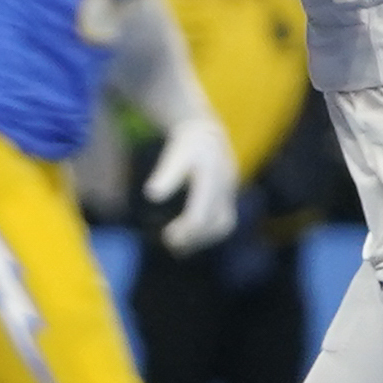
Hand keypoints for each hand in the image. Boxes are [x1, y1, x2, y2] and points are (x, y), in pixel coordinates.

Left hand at [144, 114, 240, 254]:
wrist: (208, 135)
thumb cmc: (187, 146)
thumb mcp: (175, 155)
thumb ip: (166, 174)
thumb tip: (151, 195)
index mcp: (212, 178)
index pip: (201, 214)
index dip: (185, 230)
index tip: (167, 236)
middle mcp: (225, 188)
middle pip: (216, 224)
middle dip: (194, 237)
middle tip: (170, 243)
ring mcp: (230, 194)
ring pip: (223, 225)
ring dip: (202, 239)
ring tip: (178, 247)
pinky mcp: (229, 199)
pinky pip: (223, 223)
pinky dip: (207, 234)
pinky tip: (187, 240)